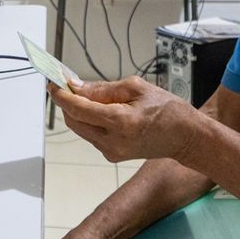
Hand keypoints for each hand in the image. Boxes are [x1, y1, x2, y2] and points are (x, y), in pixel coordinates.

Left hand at [48, 76, 195, 162]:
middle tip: (67, 85)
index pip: (78, 109)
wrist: (186, 137)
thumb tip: (76, 87)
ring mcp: (111, 151)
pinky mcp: (112, 155)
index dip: (61, 95)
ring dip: (78, 111)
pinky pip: (92, 135)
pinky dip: (90, 120)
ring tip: (89, 95)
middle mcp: (112, 141)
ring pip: (81, 128)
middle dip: (67, 102)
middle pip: (74, 121)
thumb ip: (103, 88)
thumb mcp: (136, 88)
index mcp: (120, 122)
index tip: (53, 83)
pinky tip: (102, 109)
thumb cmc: (167, 110)